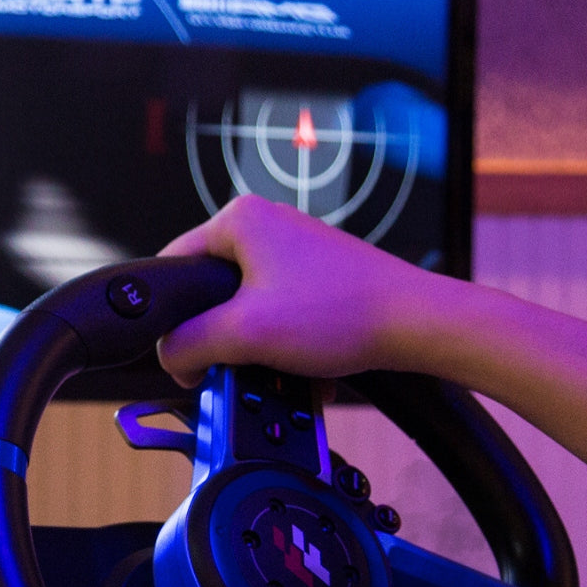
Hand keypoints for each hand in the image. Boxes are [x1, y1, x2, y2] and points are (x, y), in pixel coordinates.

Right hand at [155, 194, 441, 386]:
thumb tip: (168, 356)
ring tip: (277, 367)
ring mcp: (293, 248)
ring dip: (256, 347)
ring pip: (246, 308)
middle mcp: (265, 224)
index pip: (173, 267)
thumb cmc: (343, 313)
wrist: (418, 325)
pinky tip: (301, 366)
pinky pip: (278, 313)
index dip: (172, 320)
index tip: (187, 356)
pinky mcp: (315, 273)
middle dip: (221, 338)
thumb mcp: (244, 334)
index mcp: (238, 219)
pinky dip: (283, 343)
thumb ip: (188, 345)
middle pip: (209, 294)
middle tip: (236, 364)